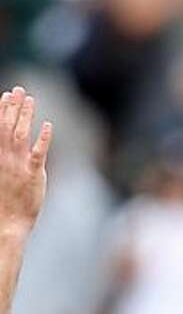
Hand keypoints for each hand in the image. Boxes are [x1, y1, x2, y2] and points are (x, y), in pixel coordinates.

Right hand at [0, 86, 51, 238]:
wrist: (8, 224)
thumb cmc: (3, 203)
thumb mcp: (0, 175)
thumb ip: (3, 157)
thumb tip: (10, 142)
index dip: (1, 109)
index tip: (5, 94)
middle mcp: (5, 157)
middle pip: (7, 125)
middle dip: (13, 106)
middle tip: (19, 89)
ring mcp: (19, 165)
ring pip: (21, 134)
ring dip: (25, 115)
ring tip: (30, 99)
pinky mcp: (34, 175)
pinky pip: (38, 153)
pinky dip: (42, 138)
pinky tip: (47, 125)